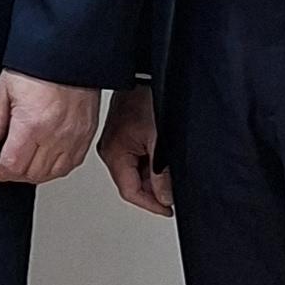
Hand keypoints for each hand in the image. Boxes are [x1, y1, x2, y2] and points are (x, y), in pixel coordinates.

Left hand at [0, 71, 102, 186]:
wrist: (69, 52)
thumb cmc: (39, 65)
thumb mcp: (5, 88)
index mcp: (32, 124)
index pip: (13, 164)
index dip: (0, 172)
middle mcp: (55, 135)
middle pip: (32, 173)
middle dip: (15, 174)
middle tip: (7, 167)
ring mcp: (74, 136)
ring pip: (53, 173)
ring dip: (36, 174)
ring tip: (26, 165)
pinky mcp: (87, 133)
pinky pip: (72, 163)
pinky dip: (58, 167)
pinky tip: (48, 160)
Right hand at [98, 82, 171, 215]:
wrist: (144, 76)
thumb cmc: (147, 99)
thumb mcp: (159, 142)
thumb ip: (161, 174)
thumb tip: (164, 196)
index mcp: (113, 153)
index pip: (130, 192)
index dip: (151, 204)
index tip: (168, 208)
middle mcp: (110, 150)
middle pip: (132, 183)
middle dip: (154, 190)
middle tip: (173, 190)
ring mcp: (115, 143)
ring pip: (135, 172)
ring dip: (154, 176)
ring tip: (170, 169)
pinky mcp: (122, 136)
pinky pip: (136, 158)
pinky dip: (151, 163)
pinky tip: (163, 158)